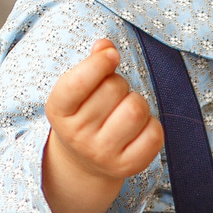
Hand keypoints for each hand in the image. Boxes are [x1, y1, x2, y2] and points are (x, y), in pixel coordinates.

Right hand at [41, 40, 164, 212]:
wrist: (83, 162)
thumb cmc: (85, 112)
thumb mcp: (78, 88)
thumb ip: (92, 64)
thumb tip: (105, 45)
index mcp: (59, 110)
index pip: (77, 83)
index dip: (98, 63)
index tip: (111, 54)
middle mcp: (77, 135)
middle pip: (114, 89)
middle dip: (120, 83)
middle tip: (114, 95)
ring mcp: (101, 154)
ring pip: (136, 110)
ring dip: (138, 101)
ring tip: (126, 109)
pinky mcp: (126, 167)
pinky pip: (154, 134)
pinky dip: (152, 124)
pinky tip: (138, 128)